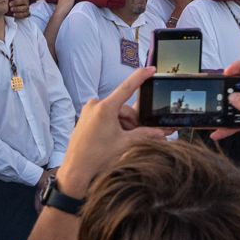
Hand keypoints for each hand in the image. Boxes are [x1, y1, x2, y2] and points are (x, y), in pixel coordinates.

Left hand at [55, 67, 165, 196]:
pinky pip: (105, 118)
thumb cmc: (97, 157)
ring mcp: (88, 111)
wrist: (76, 171)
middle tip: (136, 137)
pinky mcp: (85, 118)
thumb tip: (163, 132)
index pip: (127, 87)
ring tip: (123, 142)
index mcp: (105, 108)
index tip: (151, 69)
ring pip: (115, 114)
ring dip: (123, 126)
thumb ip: (145, 135)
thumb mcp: (125, 144)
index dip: (141, 77)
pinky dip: (114, 126)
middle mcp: (95, 105)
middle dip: (132, 122)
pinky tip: (114, 141)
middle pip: (123, 108)